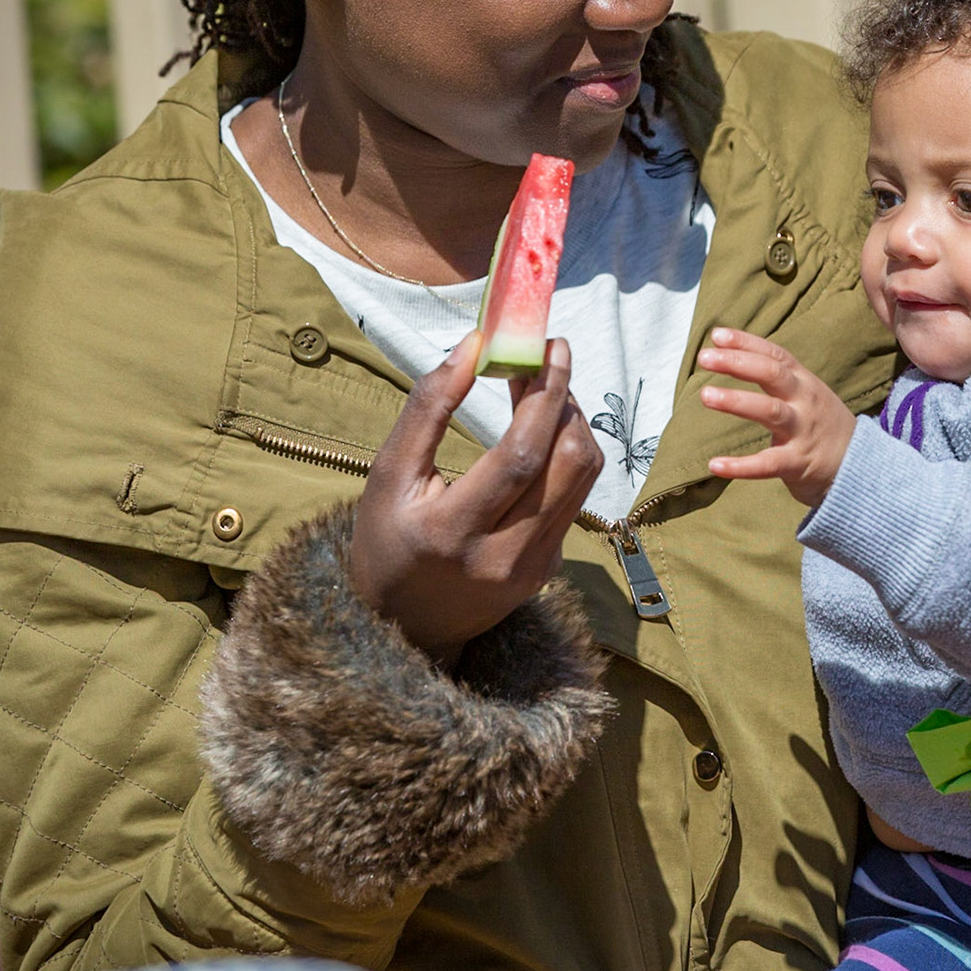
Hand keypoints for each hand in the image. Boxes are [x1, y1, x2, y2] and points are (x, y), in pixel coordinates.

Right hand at [349, 332, 603, 663]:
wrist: (404, 626)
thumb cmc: (387, 540)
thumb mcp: (388, 475)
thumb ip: (428, 408)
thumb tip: (474, 345)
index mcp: (452, 533)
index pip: (520, 455)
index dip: (544, 396)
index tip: (549, 348)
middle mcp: (502, 556)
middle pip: (568, 463)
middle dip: (566, 400)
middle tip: (550, 357)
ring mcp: (534, 567)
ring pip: (583, 477)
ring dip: (573, 423)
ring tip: (543, 390)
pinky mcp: (550, 568)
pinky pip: (575, 498)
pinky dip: (566, 454)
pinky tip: (540, 432)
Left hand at [697, 328, 857, 506]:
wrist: (863, 467)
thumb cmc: (824, 427)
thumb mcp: (809, 395)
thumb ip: (779, 378)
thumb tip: (736, 357)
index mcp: (804, 382)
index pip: (776, 355)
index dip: (747, 342)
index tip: (716, 335)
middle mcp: (805, 401)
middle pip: (773, 373)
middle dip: (738, 362)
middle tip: (704, 357)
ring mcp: (803, 431)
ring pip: (770, 411)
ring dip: (736, 401)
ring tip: (705, 395)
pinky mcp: (798, 463)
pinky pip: (767, 464)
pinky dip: (740, 466)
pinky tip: (714, 465)